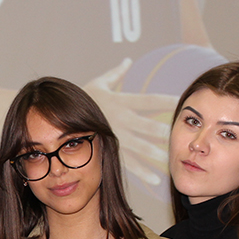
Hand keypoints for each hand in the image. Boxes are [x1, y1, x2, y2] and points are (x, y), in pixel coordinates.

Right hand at [83, 59, 177, 185]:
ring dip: (156, 155)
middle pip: (146, 126)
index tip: (182, 100)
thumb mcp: (98, 84)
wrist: (57, 118)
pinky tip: (155, 179)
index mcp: (120, 102)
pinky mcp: (109, 150)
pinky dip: (142, 172)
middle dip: (163, 131)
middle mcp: (120, 120)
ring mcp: (115, 136)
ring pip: (139, 147)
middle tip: (180, 135)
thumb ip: (116, 73)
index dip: (165, 99)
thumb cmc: (81, 99)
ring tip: (171, 161)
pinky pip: (128, 163)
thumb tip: (128, 59)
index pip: (148, 100)